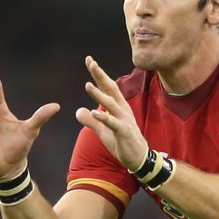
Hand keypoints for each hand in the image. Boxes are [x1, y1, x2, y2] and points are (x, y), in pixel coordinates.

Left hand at [75, 56, 147, 170]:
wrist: (139, 158)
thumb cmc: (122, 142)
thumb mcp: (103, 130)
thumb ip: (91, 120)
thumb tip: (79, 110)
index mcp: (118, 106)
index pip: (107, 87)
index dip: (98, 74)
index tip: (90, 60)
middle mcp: (122, 109)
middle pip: (110, 89)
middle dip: (100, 75)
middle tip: (91, 62)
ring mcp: (124, 120)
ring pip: (111, 104)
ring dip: (99, 94)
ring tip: (88, 85)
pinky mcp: (124, 131)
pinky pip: (113, 123)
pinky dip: (104, 117)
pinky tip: (95, 112)